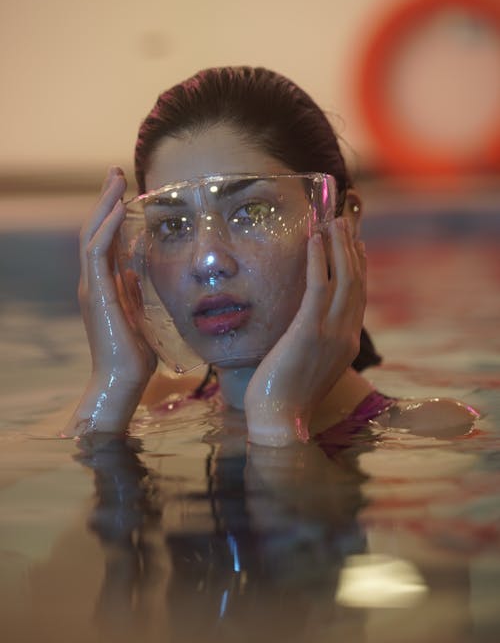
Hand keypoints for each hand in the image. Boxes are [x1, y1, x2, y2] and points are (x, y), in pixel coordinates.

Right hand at [64, 167, 155, 435]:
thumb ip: (133, 290)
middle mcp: (94, 282)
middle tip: (116, 173)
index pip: (105, 241)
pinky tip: (117, 210)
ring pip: (92, 235)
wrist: (122, 380)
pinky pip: (97, 254)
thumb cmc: (133, 353)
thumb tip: (135, 269)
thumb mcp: (137, 313)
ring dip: (104, 206)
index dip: (112, 214)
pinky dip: (106, 229)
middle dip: (105, 200)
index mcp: (104, 286)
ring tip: (116, 179)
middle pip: (95, 231)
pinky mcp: (97, 294)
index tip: (124, 191)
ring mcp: (92, 287)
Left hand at [244, 218, 366, 446]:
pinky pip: (318, 286)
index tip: (355, 244)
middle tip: (345, 222)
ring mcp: (331, 333)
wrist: (279, 420)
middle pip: (356, 282)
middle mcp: (346, 336)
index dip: (358, 267)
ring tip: (333, 221)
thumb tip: (305, 323)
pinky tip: (314, 240)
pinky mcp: (309, 331)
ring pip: (344, 280)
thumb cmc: (286, 396)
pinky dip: (319, 260)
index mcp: (347, 344)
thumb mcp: (308, 365)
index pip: (358, 297)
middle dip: (352, 249)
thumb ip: (314, 342)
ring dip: (339, 247)